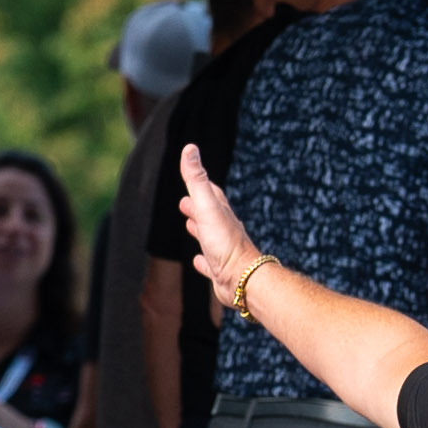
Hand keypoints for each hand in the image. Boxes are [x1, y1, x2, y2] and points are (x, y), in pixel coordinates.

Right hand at [174, 144, 259, 298]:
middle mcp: (224, 230)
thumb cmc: (225, 243)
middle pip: (210, 214)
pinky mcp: (220, 271)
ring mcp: (223, 251)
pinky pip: (210, 263)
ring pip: (210, 236)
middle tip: (184, 202)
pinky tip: (198, 261)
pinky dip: (202, 260)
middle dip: (197, 206)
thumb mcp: (207, 207)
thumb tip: (189, 149)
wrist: (243, 279)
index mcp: (221, 213)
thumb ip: (197, 180)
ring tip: (190, 224)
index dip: (201, 183)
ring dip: (199, 229)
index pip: (211, 193)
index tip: (192, 173)